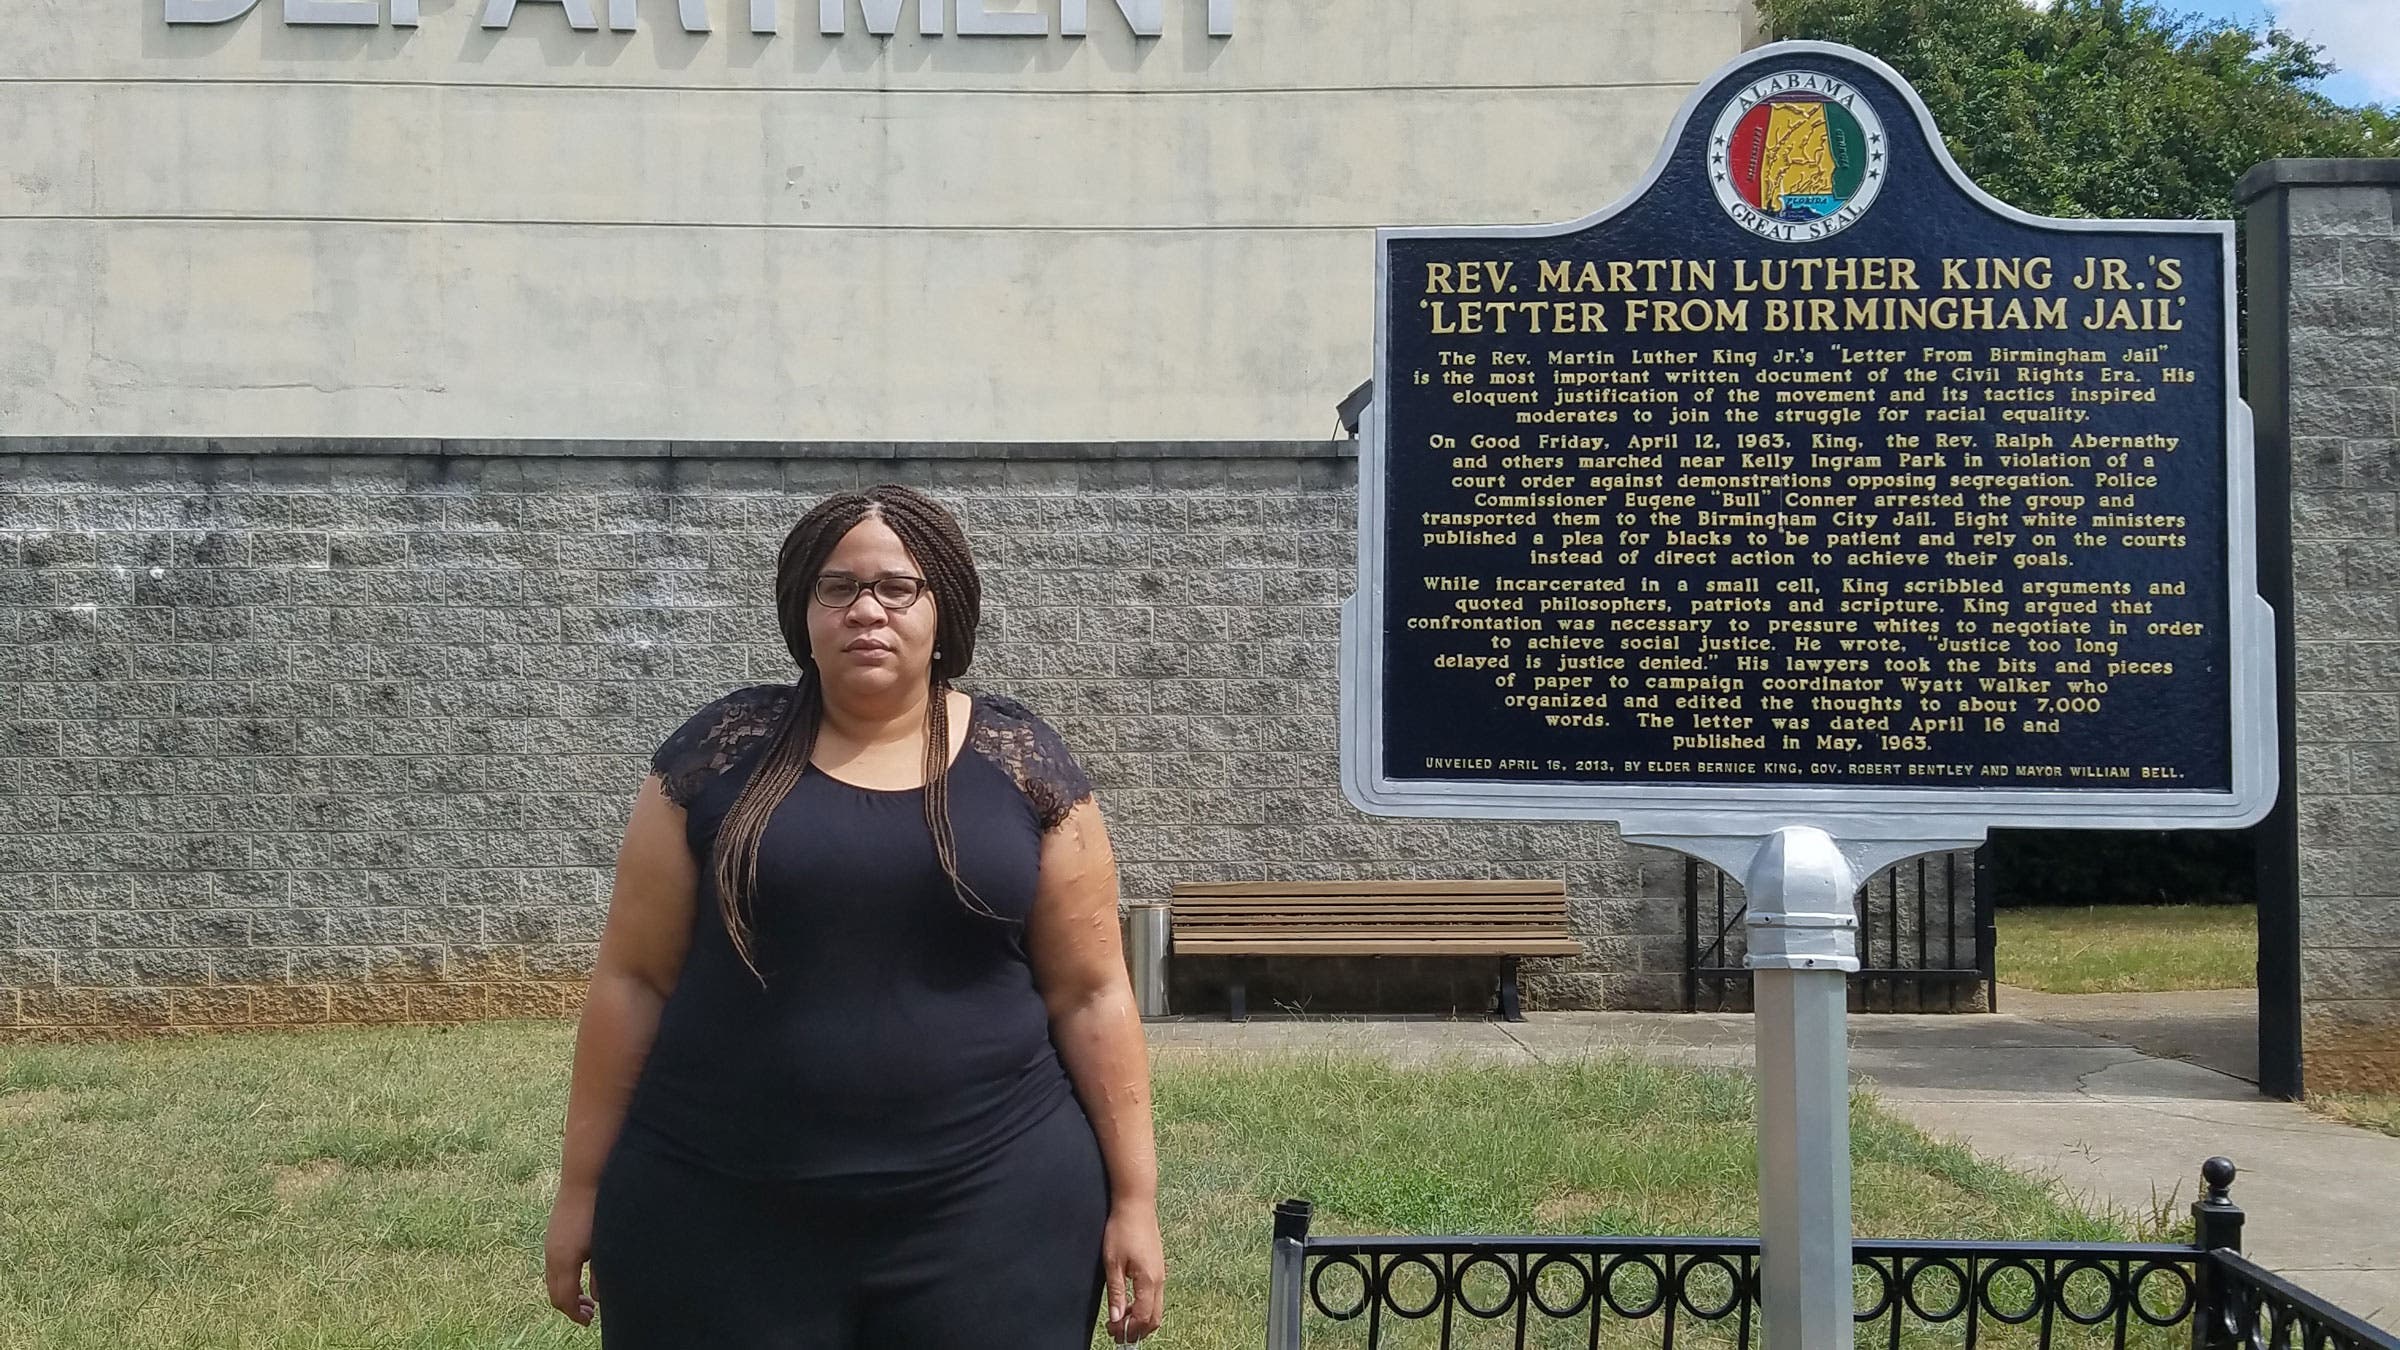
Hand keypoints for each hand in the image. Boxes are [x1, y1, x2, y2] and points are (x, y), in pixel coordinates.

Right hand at [544, 1185, 600, 1325]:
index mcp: (565, 1261)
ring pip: (552, 1280)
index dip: (575, 1314)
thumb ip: (601, 1274)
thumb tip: (598, 1298)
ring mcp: (550, 1245)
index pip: (564, 1299)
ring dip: (566, 1292)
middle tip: (589, 1313)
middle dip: (570, 1307)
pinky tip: (580, 1274)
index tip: (589, 1320)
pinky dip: (563, 1279)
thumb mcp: (603, 1246)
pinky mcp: (552, 1236)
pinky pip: (552, 1267)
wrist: (584, 1179)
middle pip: (555, 1294)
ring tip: (586, 1297)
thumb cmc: (598, 1211)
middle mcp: (552, 1256)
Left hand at [1101, 1199, 1164, 1343]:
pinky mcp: (1158, 1268)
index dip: (1129, 1329)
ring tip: (1119, 1319)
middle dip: (1137, 1330)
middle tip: (1116, 1333)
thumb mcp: (1113, 1262)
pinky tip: (1128, 1303)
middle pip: (1154, 1317)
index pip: (1143, 1317)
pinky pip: (1155, 1296)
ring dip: (1140, 1319)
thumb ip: (1116, 1292)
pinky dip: (1144, 1307)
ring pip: (1156, 1308)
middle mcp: (1159, 1280)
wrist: (1136, 1204)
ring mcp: (1161, 1273)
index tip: (1112, 1331)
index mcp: (1149, 1280)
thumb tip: (1116, 1318)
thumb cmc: (1122, 1229)